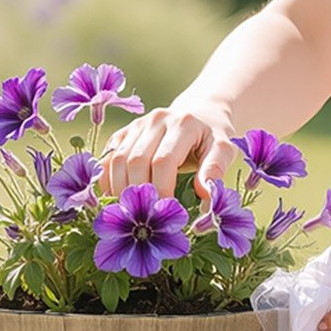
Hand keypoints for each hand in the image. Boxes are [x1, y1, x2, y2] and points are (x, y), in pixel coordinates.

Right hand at [99, 98, 236, 204]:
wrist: (200, 113)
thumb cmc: (212, 137)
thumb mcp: (224, 149)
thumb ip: (215, 169)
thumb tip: (204, 194)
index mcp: (183, 124)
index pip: (164, 161)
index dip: (162, 189)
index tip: (167, 212)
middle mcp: (156, 120)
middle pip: (136, 160)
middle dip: (140, 193)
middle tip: (147, 216)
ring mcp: (137, 125)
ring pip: (117, 159)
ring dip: (121, 189)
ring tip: (132, 211)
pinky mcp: (125, 132)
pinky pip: (107, 157)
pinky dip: (106, 179)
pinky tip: (117, 197)